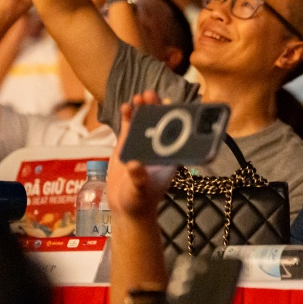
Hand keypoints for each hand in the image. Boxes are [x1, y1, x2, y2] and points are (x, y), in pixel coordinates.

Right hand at [106, 92, 176, 220]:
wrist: (126, 208)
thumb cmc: (140, 201)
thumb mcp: (140, 190)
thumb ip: (139, 179)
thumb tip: (136, 165)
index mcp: (169, 155)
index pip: (176, 131)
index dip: (174, 116)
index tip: (170, 104)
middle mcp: (158, 147)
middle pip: (159, 122)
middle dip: (156, 107)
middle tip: (150, 95)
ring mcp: (142, 145)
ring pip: (144, 122)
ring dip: (142, 108)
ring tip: (138, 98)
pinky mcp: (128, 146)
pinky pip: (129, 127)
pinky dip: (128, 116)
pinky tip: (126, 107)